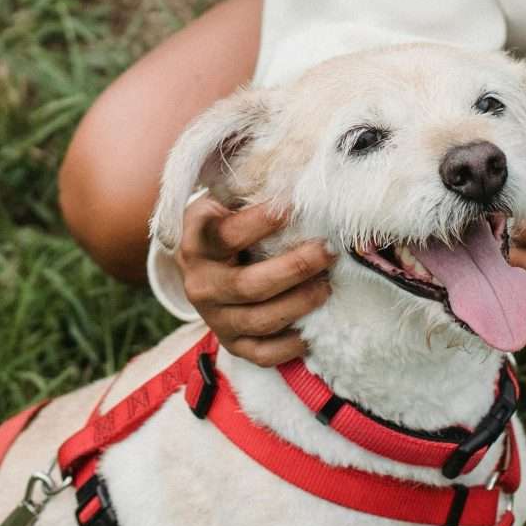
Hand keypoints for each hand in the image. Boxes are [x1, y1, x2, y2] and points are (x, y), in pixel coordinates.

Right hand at [176, 196, 334, 367]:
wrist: (201, 265)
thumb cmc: (226, 224)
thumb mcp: (226, 201)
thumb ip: (251, 190)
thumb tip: (302, 171)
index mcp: (197, 243)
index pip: (226, 235)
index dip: (259, 223)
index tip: (293, 206)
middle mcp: (201, 284)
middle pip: (248, 285)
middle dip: (294, 269)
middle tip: (327, 251)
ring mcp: (215, 318)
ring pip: (260, 320)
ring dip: (299, 304)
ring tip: (327, 286)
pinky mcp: (232, 343)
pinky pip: (262, 354)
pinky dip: (289, 346)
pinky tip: (311, 330)